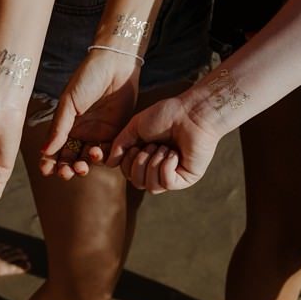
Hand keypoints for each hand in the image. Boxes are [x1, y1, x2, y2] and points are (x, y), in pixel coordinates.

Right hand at [40, 50, 139, 178]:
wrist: (116, 65)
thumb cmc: (88, 78)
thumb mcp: (69, 102)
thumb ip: (59, 128)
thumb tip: (45, 151)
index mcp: (65, 124)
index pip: (55, 148)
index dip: (50, 161)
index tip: (46, 171)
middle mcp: (80, 132)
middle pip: (70, 157)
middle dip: (66, 168)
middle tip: (66, 172)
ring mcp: (98, 134)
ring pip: (88, 158)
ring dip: (83, 165)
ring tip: (82, 166)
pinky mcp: (116, 133)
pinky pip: (108, 153)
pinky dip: (102, 159)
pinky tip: (98, 154)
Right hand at [106, 89, 223, 192]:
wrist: (192, 112)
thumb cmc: (167, 115)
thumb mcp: (135, 127)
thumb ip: (120, 145)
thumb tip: (108, 164)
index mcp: (147, 157)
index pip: (128, 174)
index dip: (127, 162)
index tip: (136, 145)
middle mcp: (159, 168)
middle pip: (137, 183)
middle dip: (140, 163)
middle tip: (152, 145)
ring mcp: (173, 175)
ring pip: (151, 187)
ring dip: (153, 164)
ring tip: (164, 148)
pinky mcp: (186, 179)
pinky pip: (166, 183)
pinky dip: (166, 167)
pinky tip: (174, 154)